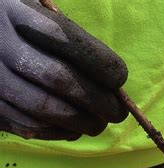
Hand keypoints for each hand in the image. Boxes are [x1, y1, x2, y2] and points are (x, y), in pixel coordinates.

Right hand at [0, 0, 127, 140]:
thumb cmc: (18, 28)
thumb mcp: (37, 14)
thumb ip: (67, 38)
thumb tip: (110, 79)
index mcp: (17, 13)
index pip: (67, 39)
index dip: (101, 63)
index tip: (119, 78)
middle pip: (58, 78)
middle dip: (98, 100)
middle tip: (117, 112)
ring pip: (43, 108)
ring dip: (81, 122)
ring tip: (99, 124)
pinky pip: (26, 125)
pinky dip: (57, 132)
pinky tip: (72, 129)